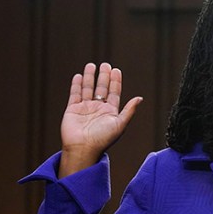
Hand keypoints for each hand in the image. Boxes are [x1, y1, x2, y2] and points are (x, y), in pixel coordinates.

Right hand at [59, 62, 142, 176]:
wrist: (83, 148)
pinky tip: (78, 76)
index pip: (114, 93)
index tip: (116, 70)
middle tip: (105, 65)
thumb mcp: (120, 124)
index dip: (115, 81)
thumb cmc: (103, 139)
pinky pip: (75, 94)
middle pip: (101, 88)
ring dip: (89, 77)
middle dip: (103, 76)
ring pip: (87, 89)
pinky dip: (76, 85)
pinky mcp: (72, 109)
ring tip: (91, 65)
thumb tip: (140, 98)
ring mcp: (85, 108)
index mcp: (110, 112)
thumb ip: (129, 110)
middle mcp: (98, 109)